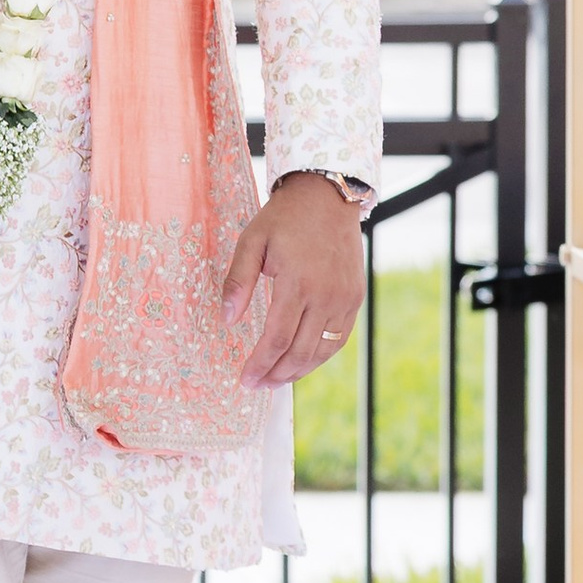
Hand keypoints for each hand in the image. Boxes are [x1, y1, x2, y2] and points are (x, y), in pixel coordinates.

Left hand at [222, 172, 364, 389]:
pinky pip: (339, 339)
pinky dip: (319, 356)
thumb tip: (227, 320)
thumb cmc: (284, 218)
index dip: (260, 363)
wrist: (328, 196)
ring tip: (275, 380)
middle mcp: (326, 295)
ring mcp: (345, 299)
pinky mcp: (355, 298)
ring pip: (321, 351)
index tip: (245, 379)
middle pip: (300, 351)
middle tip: (257, 386)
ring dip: (297, 371)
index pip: (277, 338)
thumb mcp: (252, 241)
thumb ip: (238, 281)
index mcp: (298, 282)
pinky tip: (301, 362)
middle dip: (276, 374)